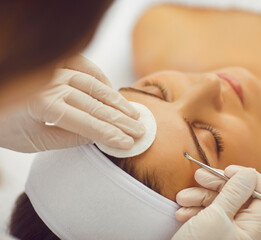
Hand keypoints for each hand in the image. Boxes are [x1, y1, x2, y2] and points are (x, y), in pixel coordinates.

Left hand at [0, 55, 143, 151]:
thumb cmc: (6, 124)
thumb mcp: (33, 141)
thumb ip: (67, 138)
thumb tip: (99, 136)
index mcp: (43, 105)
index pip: (86, 123)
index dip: (110, 134)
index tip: (128, 143)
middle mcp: (52, 84)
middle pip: (96, 105)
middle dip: (121, 120)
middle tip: (141, 130)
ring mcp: (56, 71)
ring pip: (95, 85)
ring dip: (117, 101)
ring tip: (134, 114)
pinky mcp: (58, 65)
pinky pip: (86, 68)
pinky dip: (102, 79)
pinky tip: (113, 92)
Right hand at [172, 166, 260, 239]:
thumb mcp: (216, 217)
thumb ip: (234, 193)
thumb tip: (249, 173)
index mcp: (252, 228)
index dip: (249, 178)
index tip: (228, 170)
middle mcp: (241, 229)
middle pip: (238, 194)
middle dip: (217, 183)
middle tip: (200, 176)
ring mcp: (224, 230)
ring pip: (219, 201)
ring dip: (199, 195)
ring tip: (182, 199)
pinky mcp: (209, 230)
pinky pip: (206, 212)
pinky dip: (193, 208)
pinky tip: (182, 212)